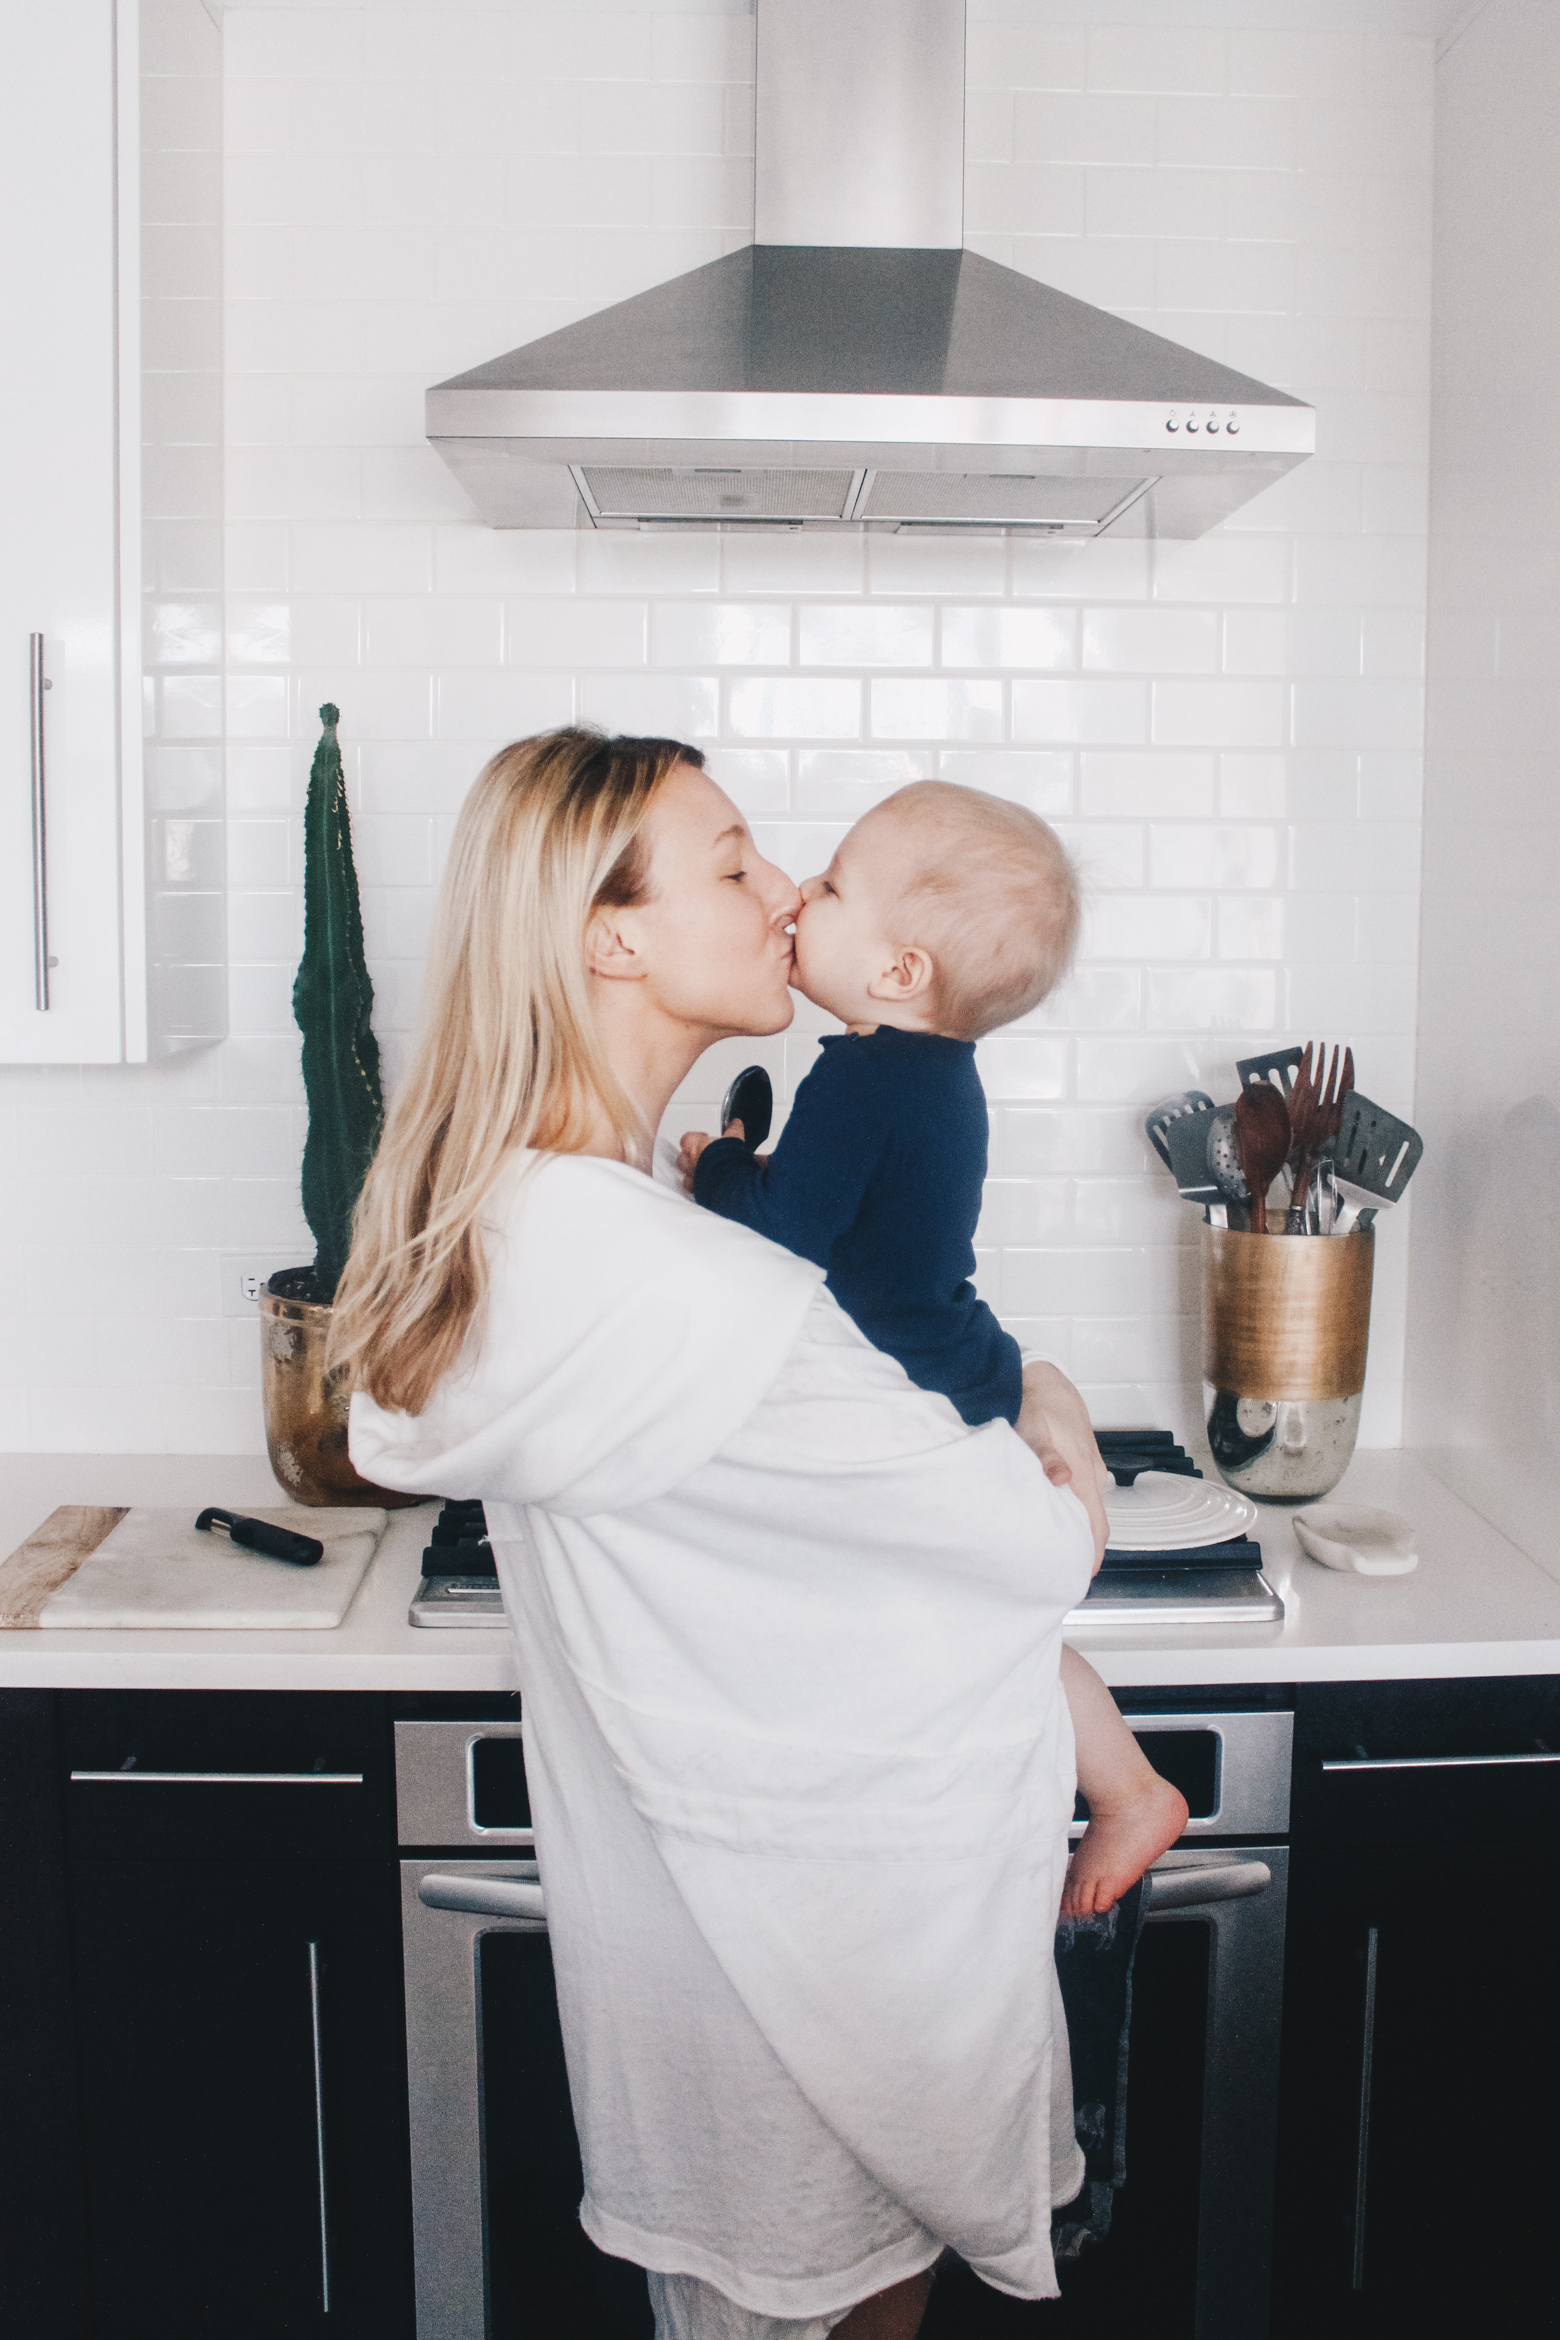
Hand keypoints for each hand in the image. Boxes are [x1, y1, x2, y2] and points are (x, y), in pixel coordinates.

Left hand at [676, 1122, 743, 1192]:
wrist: (734, 1184)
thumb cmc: (730, 1161)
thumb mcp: (735, 1140)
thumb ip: (733, 1131)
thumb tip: (735, 1123)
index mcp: (696, 1148)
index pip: (687, 1139)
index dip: (695, 1137)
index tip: (705, 1137)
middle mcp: (692, 1165)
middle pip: (681, 1159)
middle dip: (690, 1158)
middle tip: (702, 1156)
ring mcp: (694, 1182)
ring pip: (685, 1179)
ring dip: (693, 1176)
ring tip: (704, 1174)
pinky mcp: (701, 1196)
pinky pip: (696, 1192)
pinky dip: (701, 1189)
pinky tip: (709, 1188)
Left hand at [1016, 1362, 1109, 1572]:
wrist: (1043, 1375)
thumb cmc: (1038, 1402)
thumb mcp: (1034, 1430)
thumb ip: (1046, 1457)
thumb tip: (1062, 1479)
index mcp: (1084, 1473)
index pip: (1097, 1525)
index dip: (1092, 1554)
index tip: (1080, 1576)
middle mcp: (1092, 1474)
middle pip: (1094, 1521)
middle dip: (1084, 1547)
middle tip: (1062, 1569)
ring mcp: (1088, 1467)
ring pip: (1088, 1507)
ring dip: (1078, 1527)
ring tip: (1057, 1547)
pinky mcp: (1080, 1460)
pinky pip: (1082, 1493)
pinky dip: (1073, 1508)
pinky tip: (1053, 1512)